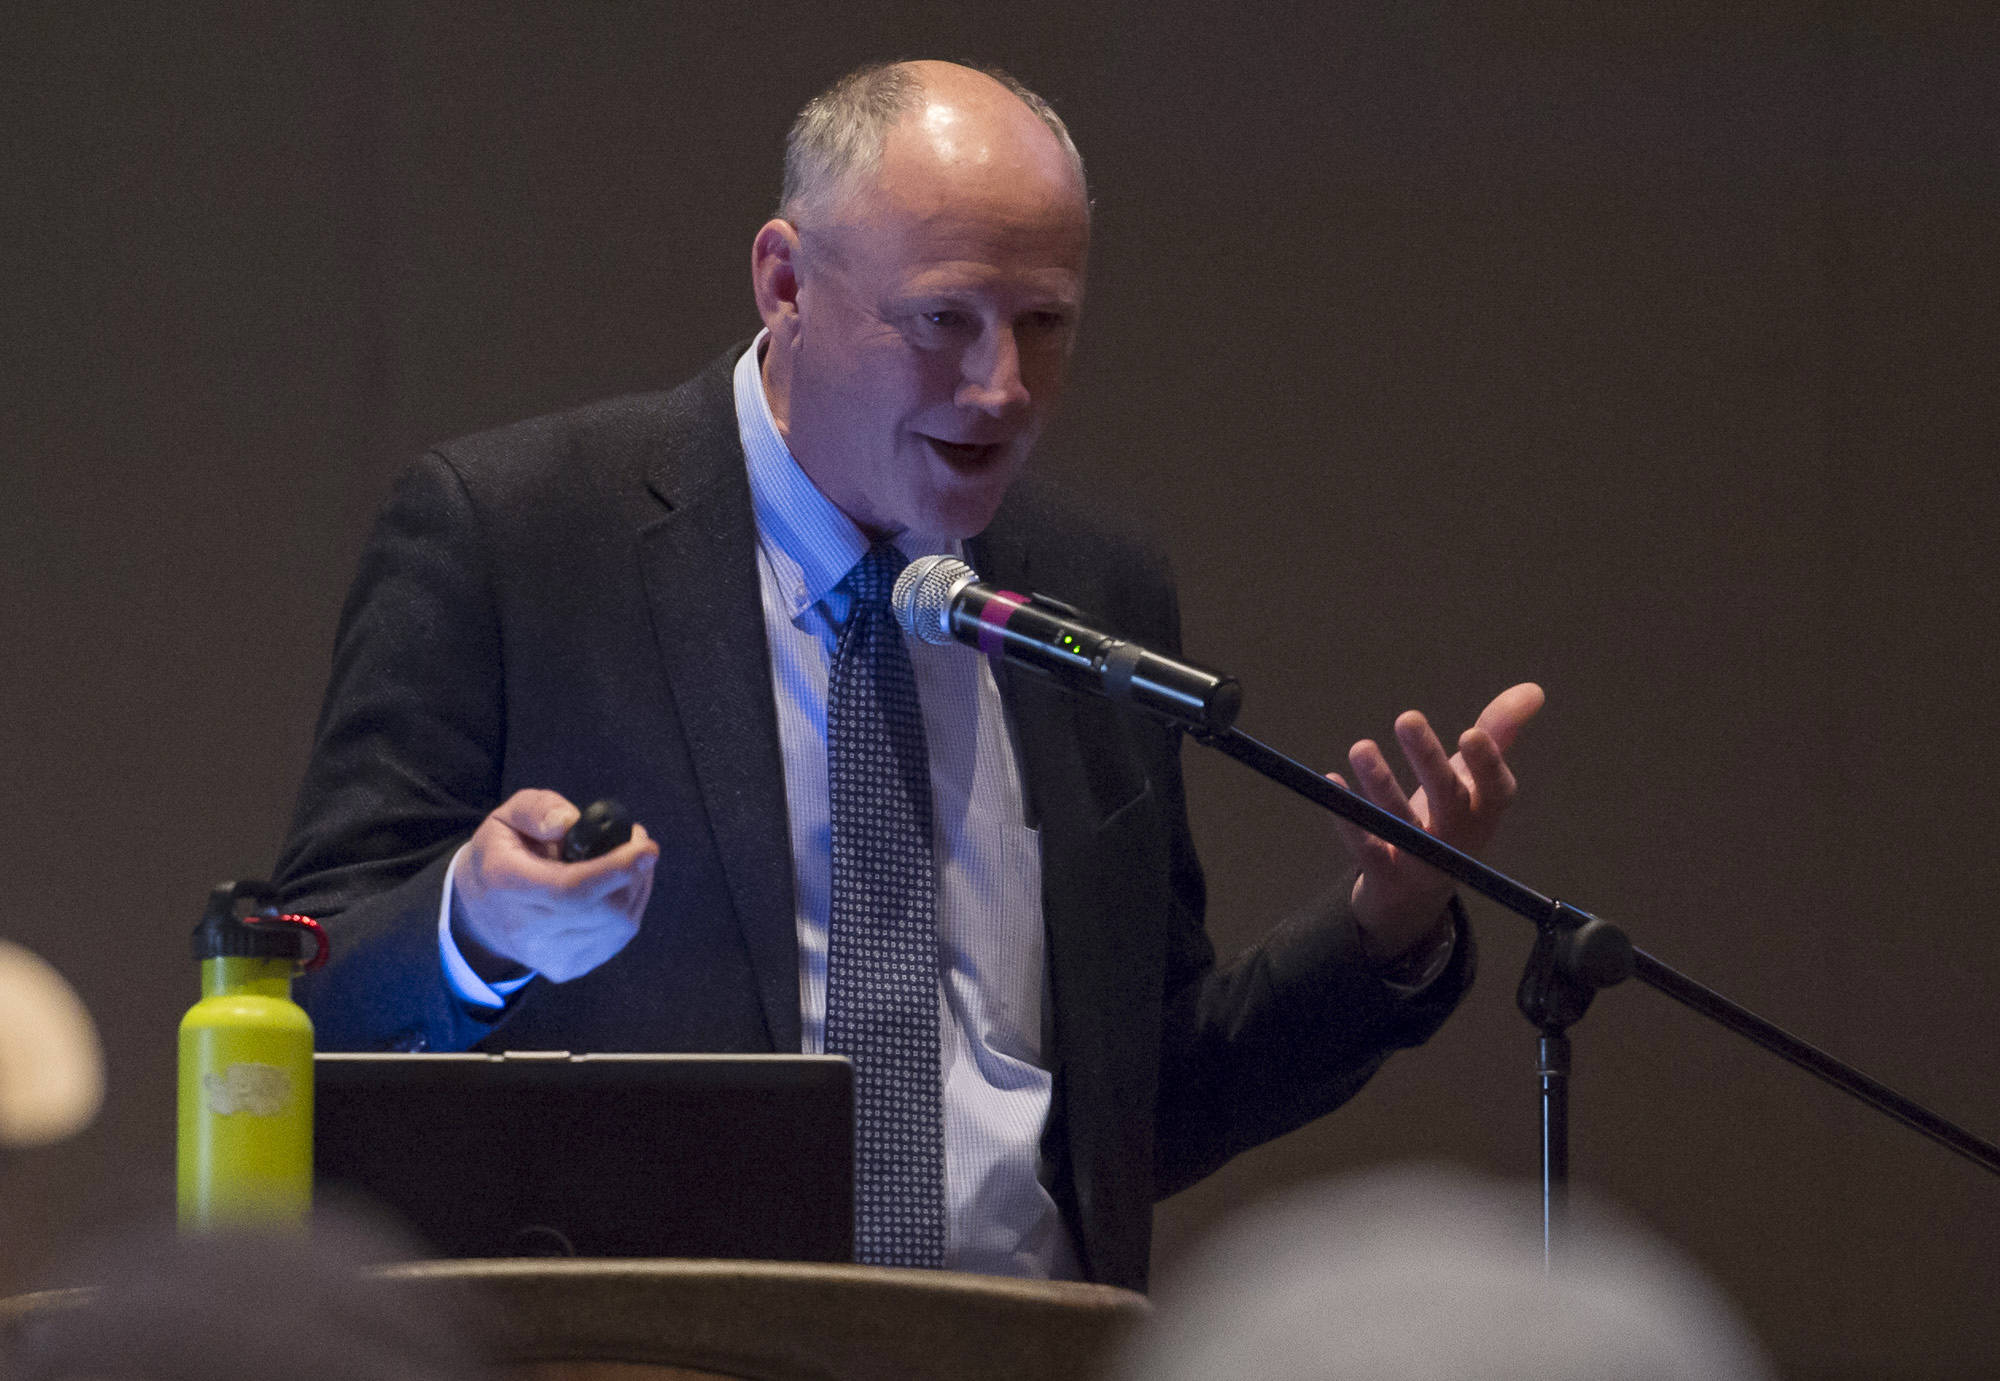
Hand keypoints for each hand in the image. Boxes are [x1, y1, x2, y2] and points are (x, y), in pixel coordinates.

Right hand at [451, 789, 658, 983]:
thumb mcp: (507, 816)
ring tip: (629, 862)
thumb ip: (537, 809)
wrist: (481, 910)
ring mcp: (548, 955)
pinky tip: (620, 888)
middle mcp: (526, 929)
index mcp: (507, 884)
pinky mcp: (567, 968)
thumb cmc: (503, 853)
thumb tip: (570, 822)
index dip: (615, 871)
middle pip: (604, 910)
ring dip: (636, 888)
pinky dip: (630, 908)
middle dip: (634, 873)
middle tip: (639, 844)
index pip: (570, 890)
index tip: (646, 849)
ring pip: (618, 926)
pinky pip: (617, 938)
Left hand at [1330, 682, 1544, 965]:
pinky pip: (1364, 846)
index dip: (1488, 764)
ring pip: (1400, 821)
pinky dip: (1347, 816)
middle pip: (1445, 799)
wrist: (1416, 896)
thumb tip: (1533, 690)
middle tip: (1407, 717)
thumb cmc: (1450, 819)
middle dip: (1428, 759)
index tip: (1472, 732)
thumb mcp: (1475, 781)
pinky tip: (1331, 781)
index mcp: (1483, 813)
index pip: (1495, 791)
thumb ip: (1500, 733)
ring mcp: (1419, 860)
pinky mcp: (1382, 873)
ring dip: (1380, 784)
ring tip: (1360, 747)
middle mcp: (1456, 838)